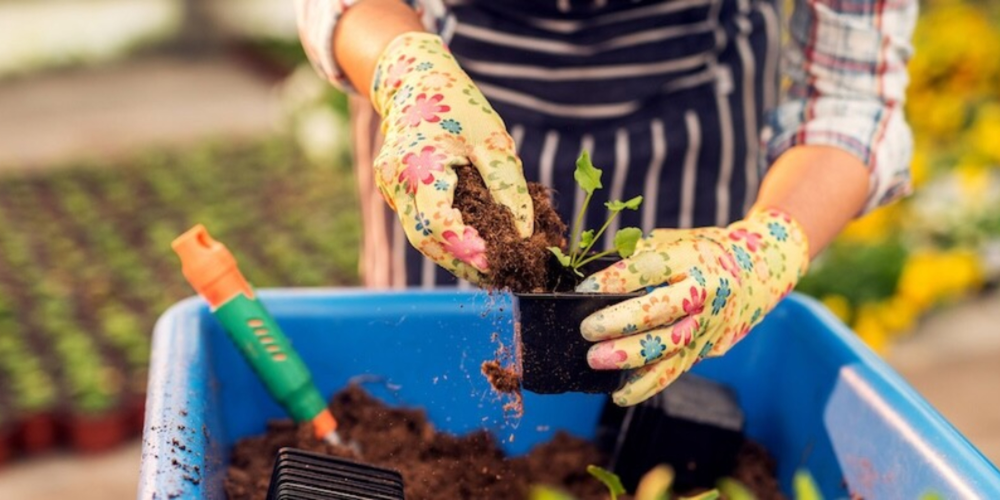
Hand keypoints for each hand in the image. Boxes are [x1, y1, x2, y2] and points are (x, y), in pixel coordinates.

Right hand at [370, 32, 532, 282]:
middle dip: (461, 262)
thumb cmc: (458, 106)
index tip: (496, 260)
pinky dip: (444, 236)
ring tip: (489, 265)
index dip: (467, 247)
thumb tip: (523, 234)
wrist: (416, 82)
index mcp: (417, 165)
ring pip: (420, 236)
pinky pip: (418, 223)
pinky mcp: (393, 192)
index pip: (437, 223)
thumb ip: (508, 186)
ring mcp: (389, 189)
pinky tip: (471, 242)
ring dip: (453, 254)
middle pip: (425, 239)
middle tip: (498, 274)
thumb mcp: (492, 140)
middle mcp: (395, 181)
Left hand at [576, 209, 809, 405]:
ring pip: (669, 346)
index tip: (585, 289)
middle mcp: (705, 292)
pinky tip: (618, 393)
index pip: (651, 268)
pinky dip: (646, 385)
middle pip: (662, 310)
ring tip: (595, 360)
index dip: (617, 279)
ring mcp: (709, 324)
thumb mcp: (676, 241)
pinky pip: (675, 370)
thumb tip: (595, 281)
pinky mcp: (708, 349)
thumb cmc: (701, 253)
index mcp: (693, 257)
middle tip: (587, 330)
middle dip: (621, 322)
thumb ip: (639, 256)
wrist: (755, 274)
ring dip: (629, 357)